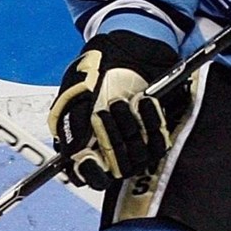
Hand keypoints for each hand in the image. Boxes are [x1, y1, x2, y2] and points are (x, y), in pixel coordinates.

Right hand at [48, 32, 187, 188]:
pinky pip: (158, 143)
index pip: (87, 176)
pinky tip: (143, 100)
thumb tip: (73, 153)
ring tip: (123, 101)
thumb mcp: (77, 90)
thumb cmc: (97, 72)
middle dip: (111, 138)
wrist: (125, 54)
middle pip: (116, 168)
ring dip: (130, 127)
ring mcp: (133, 147)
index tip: (90, 157)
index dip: (89, 171)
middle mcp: (108, 152)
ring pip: (137, 157)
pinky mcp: (153, 138)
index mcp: (82, 146)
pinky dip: (152, 121)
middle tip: (106, 110)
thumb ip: (72, 121)